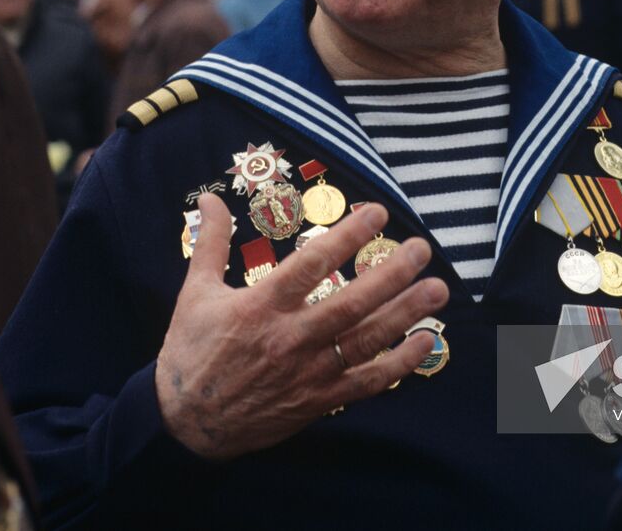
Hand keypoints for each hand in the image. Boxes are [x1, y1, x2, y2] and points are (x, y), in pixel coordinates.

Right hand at [154, 194, 448, 459]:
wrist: (184, 424)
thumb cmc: (192, 352)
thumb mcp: (195, 293)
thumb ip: (212, 243)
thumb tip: (208, 198)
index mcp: (260, 308)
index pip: (312, 264)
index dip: (348, 237)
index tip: (378, 214)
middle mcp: (289, 339)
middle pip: (350, 303)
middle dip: (391, 274)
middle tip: (420, 248)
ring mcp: (308, 373)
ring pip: (365, 341)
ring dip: (405, 315)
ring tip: (437, 290)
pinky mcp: (318, 401)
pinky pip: (367, 383)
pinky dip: (399, 365)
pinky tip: (425, 342)